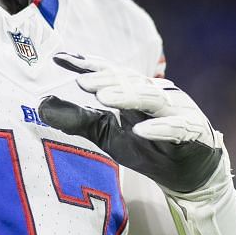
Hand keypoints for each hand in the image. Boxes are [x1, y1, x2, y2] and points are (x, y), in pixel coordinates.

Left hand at [38, 53, 225, 196]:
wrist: (186, 175)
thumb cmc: (146, 148)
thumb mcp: (106, 134)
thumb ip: (78, 119)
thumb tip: (42, 104)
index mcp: (135, 90)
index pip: (109, 72)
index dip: (86, 64)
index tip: (60, 59)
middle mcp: (156, 93)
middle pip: (130, 81)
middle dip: (106, 79)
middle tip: (81, 81)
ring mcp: (177, 110)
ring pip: (152, 98)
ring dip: (128, 96)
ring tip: (104, 97)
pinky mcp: (193, 131)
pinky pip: (176, 128)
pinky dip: (159, 128)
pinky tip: (139, 131)